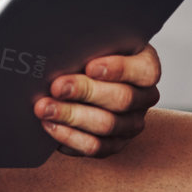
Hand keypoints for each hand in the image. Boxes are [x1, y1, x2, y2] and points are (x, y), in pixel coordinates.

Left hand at [33, 42, 160, 157]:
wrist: (91, 79)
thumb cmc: (94, 55)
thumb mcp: (98, 44)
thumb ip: (90, 46)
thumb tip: (64, 51)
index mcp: (146, 68)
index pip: (145, 71)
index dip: (119, 69)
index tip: (90, 67)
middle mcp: (144, 98)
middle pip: (122, 99)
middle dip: (85, 92)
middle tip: (56, 87)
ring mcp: (132, 124)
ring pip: (106, 125)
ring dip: (71, 116)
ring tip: (45, 108)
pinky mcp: (115, 144)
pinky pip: (96, 147)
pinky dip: (70, 137)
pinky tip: (51, 126)